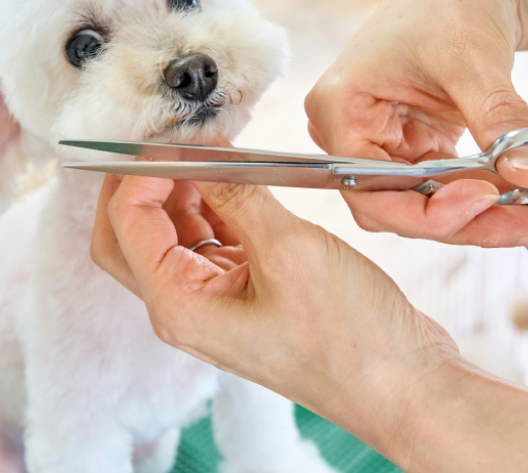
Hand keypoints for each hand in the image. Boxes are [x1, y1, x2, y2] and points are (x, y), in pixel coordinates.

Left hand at [91, 172, 457, 453]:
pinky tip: (239, 183)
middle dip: (142, 184)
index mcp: (178, 305)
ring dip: (182, 192)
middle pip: (130, 235)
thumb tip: (203, 151)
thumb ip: (237, 196)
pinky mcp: (241, 294)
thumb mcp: (288, 251)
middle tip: (172, 144)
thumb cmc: (350, 340)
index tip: (174, 141)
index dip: (140, 174)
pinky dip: (216, 208)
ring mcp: (212, 302)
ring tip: (214, 155)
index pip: (126, 224)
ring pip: (171, 235)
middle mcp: (185, 307)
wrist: (402, 386)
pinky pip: (211, 242)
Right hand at [305, 0, 527, 248]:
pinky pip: (446, 190)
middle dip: (472, 221)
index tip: (489, 198)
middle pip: (401, 206)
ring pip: (428, 206)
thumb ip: (498, 117)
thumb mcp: (472, 58)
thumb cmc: (450, 0)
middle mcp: (349, 136)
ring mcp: (380, 146)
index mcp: (339, 110)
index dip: (426, 208)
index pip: (368, 189)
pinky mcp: (411, 150)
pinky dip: (491, 200)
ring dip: (489, 218)